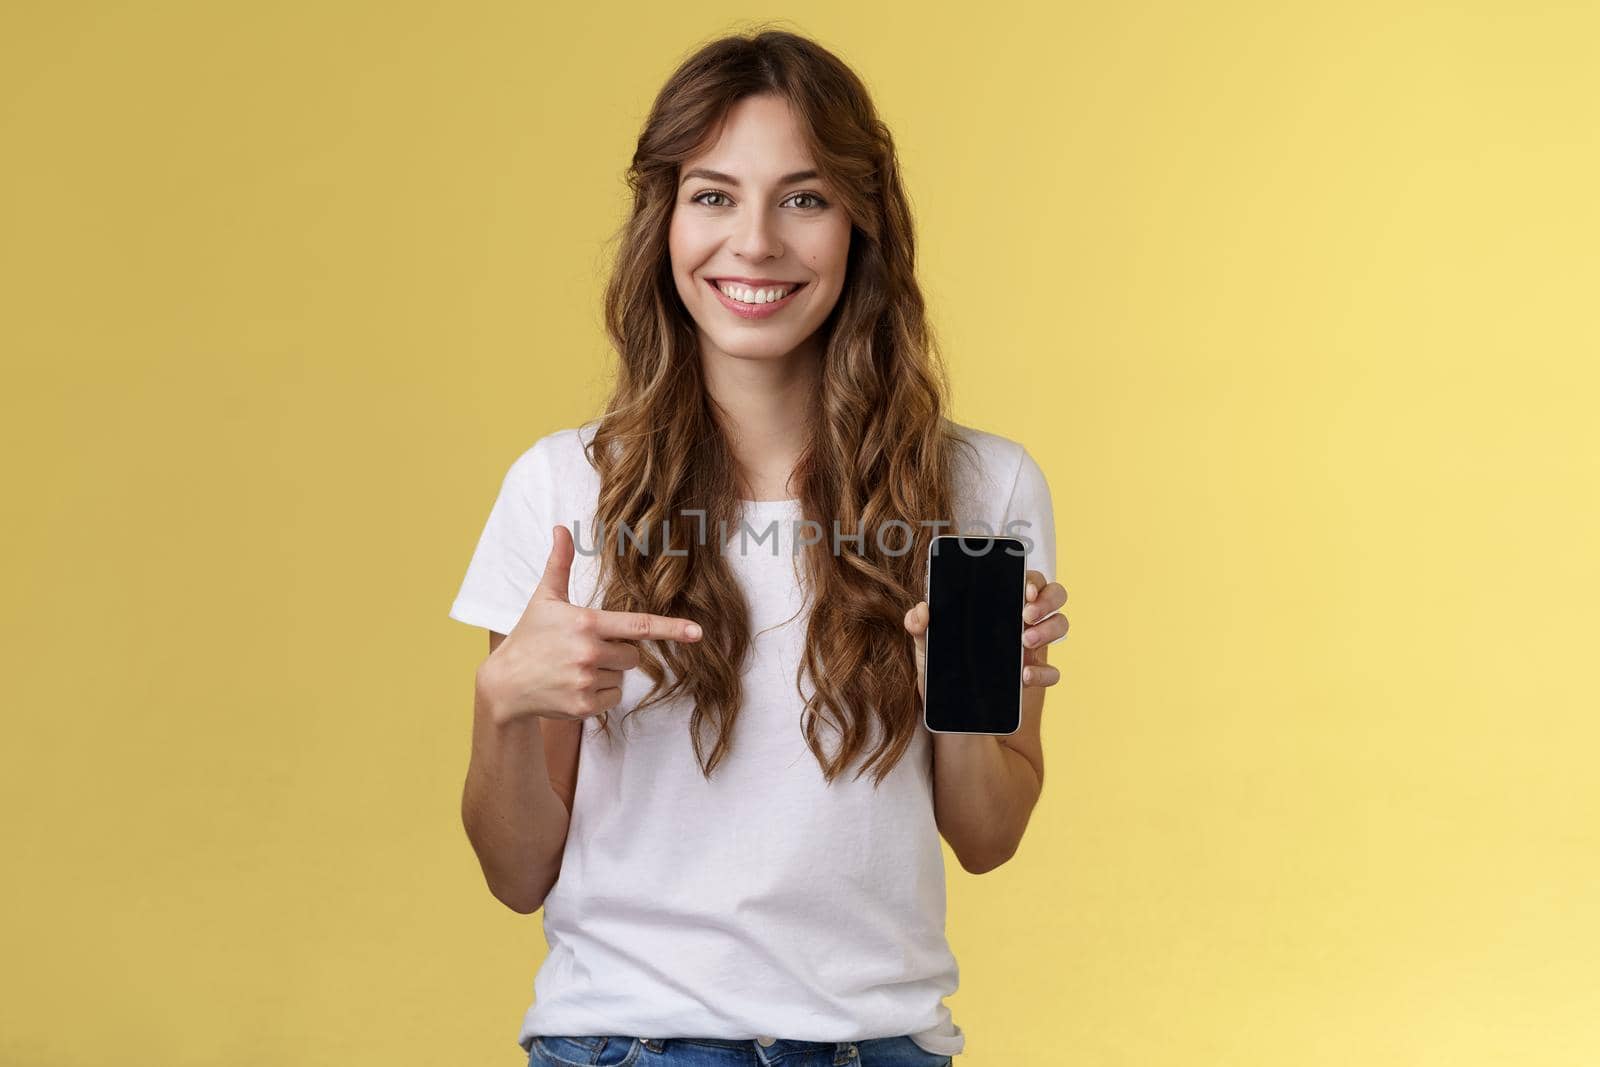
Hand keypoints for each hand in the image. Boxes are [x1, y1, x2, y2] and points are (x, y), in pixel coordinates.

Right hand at [477, 524, 702, 725]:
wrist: (504, 684)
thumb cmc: (529, 636)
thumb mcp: (545, 598)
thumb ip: (559, 563)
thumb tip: (562, 528)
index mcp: (586, 623)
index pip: (638, 626)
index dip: (671, 629)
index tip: (697, 632)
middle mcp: (589, 653)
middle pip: (633, 655)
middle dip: (618, 652)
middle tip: (586, 650)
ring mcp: (586, 682)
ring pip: (622, 677)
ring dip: (607, 674)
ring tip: (574, 668)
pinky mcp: (584, 706)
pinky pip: (613, 698)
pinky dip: (600, 694)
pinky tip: (574, 686)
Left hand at [902, 567, 1069, 701]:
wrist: (952, 714)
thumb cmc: (942, 670)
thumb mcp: (927, 648)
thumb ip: (920, 627)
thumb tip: (920, 611)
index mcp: (999, 605)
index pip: (1026, 579)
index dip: (1033, 579)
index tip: (1025, 589)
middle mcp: (1020, 621)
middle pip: (1053, 595)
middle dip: (1047, 600)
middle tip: (1027, 613)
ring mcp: (1030, 648)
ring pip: (1061, 624)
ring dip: (1049, 629)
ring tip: (1026, 641)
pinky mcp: (1034, 676)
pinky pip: (1053, 670)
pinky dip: (1044, 671)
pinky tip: (1025, 675)